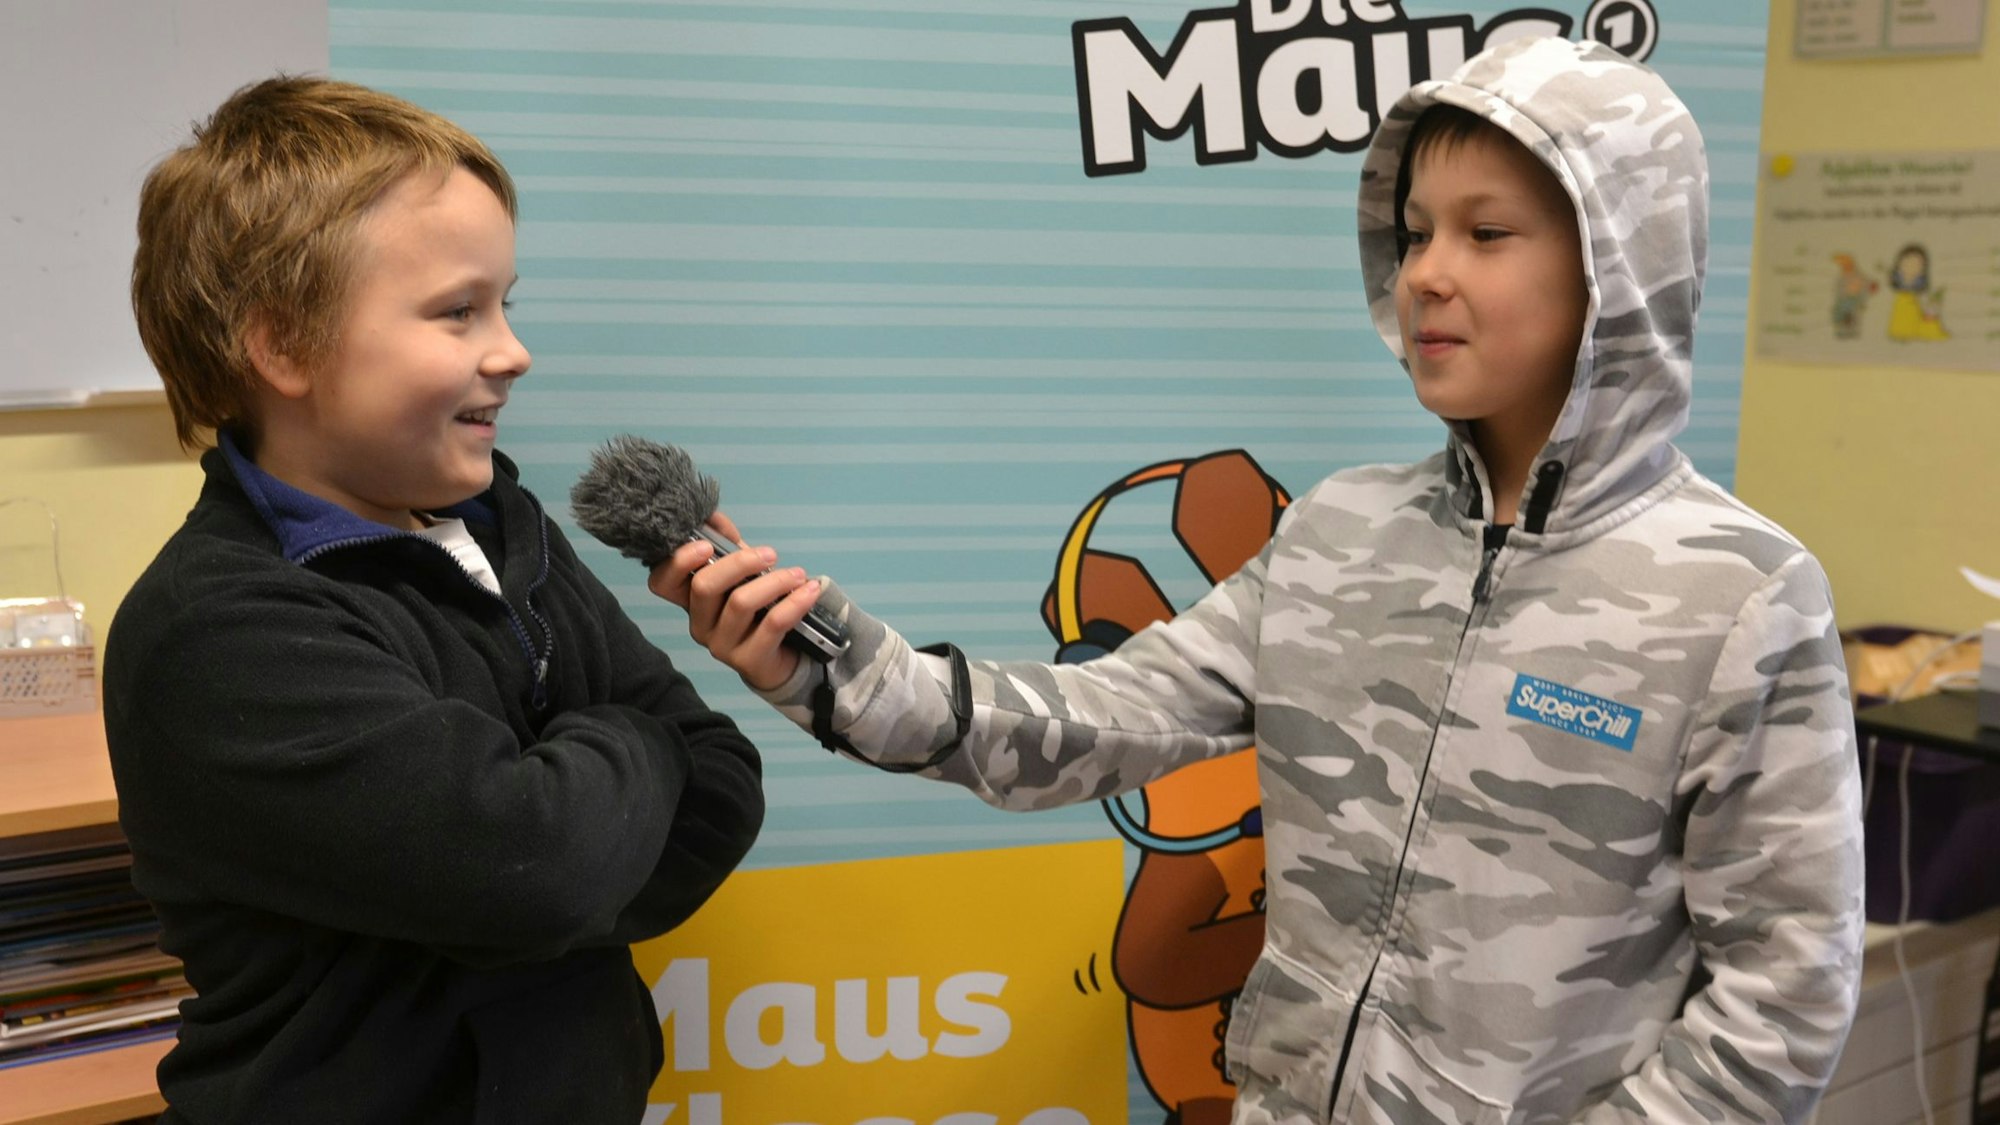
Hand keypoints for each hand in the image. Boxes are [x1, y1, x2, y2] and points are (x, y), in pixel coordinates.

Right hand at [648, 511, 822, 691]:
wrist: (782, 656)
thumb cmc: (758, 609)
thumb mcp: (741, 574)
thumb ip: (725, 545)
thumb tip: (714, 515)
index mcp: (690, 600)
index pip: (662, 582)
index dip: (677, 562)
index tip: (705, 545)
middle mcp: (699, 624)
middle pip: (704, 587)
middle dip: (739, 563)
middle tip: (769, 554)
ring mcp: (721, 645)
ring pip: (741, 603)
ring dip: (774, 581)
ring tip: (798, 574)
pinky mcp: (749, 660)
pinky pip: (772, 624)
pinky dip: (794, 602)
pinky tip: (809, 590)